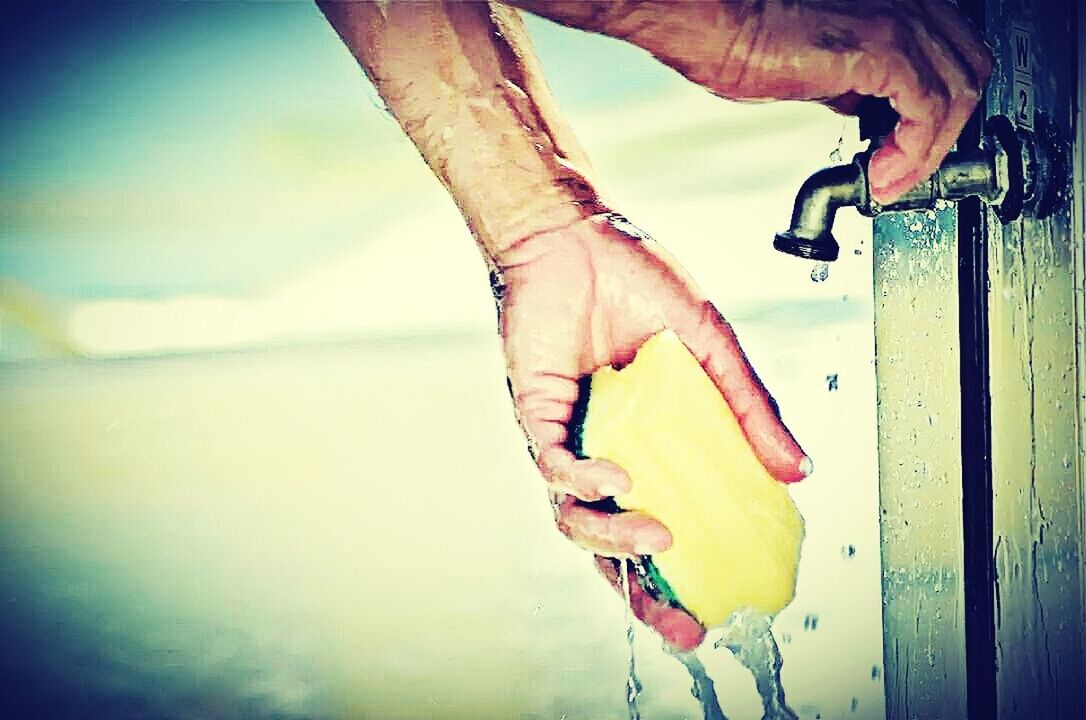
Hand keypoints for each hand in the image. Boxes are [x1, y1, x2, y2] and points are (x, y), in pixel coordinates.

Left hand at [495, 213, 809, 649]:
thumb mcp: (712, 349)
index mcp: (646, 443)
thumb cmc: (638, 280)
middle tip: (682, 625)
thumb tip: (797, 471)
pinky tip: (619, 478)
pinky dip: (584, 480)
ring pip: (575, 518)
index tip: (709, 617)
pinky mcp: (536, 412)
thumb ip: (750, 408)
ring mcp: (568, 436)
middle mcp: (603, 451)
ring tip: (659, 539)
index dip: (677, 580)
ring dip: (613, 542)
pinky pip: (553, 465)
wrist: (578, 233)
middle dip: (642, 595)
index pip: (658, 525)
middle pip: (612, 545)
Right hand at [709, 0, 993, 202]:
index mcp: (895, 6)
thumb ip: (853, 84)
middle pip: (968, 74)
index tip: (911, 154)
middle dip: (944, 136)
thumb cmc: (747, 38)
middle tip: (907, 174)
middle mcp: (908, 3)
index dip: (941, 115)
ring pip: (957, 95)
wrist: (715, 26)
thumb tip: (865, 110)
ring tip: (891, 181)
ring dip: (928, 152)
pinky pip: (926, 111)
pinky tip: (883, 174)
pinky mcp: (883, 47)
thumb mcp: (818, 69)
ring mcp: (900, 20)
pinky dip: (914, 152)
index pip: (951, 61)